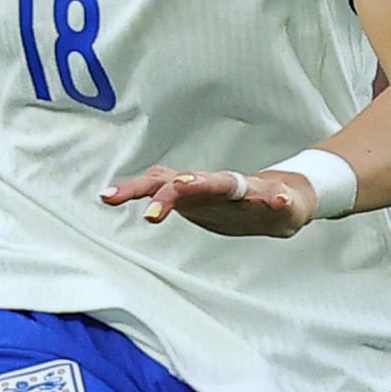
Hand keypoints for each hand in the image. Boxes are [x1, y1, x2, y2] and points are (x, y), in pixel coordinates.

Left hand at [104, 163, 314, 237]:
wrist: (284, 202)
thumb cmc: (231, 200)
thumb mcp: (194, 197)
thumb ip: (156, 190)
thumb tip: (106, 194)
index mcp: (197, 189)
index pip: (163, 183)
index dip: (138, 189)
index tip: (111, 198)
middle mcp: (219, 187)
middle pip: (191, 183)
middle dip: (172, 193)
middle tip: (152, 209)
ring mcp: (249, 193)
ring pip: (228, 186)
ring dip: (211, 186)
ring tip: (188, 187)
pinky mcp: (277, 200)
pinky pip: (276, 201)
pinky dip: (278, 200)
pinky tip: (280, 201)